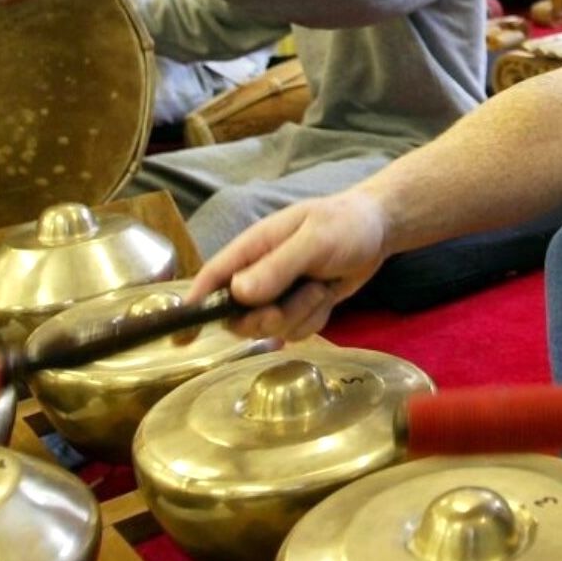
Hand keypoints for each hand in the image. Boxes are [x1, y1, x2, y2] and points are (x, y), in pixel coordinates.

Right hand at [186, 189, 387, 340]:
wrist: (379, 230)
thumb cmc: (344, 224)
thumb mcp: (314, 240)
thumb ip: (278, 266)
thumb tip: (238, 294)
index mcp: (253, 247)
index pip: (213, 277)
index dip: (194, 305)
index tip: (182, 336)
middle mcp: (259, 273)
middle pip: (238, 315)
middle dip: (267, 317)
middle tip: (297, 300)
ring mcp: (279, 292)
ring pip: (269, 327)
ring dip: (299, 314)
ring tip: (321, 286)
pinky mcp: (299, 307)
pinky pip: (295, 330)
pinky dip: (314, 319)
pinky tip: (328, 296)